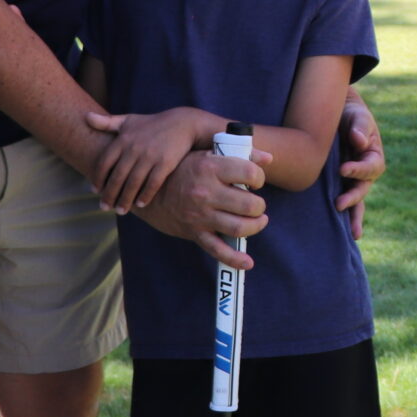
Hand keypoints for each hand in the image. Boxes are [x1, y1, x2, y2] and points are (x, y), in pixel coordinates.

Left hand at [83, 108, 200, 214]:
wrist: (183, 123)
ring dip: (125, 199)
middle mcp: (134, 149)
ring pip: (133, 183)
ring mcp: (150, 156)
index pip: (104, 163)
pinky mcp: (165, 163)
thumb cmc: (152, 124)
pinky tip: (140, 204)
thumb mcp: (129, 120)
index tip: (95, 191)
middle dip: (109, 195)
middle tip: (105, 207)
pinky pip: (152, 184)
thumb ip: (107, 122)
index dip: (98, 179)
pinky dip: (145, 195)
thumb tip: (85, 116)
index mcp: (123, 140)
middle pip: (117, 177)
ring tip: (121, 211)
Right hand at [137, 147, 270, 268]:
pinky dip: (235, 259)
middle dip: (260, 206)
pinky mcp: (195, 233)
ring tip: (258, 221)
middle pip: (249, 204)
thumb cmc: (183, 169)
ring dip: (255, 226)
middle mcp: (206, 192)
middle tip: (257, 204)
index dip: (259, 177)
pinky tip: (247, 262)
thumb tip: (269, 158)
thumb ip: (237, 154)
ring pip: (239, 227)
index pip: (249, 173)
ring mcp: (200, 215)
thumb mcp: (205, 154)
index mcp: (210, 167)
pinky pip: (218, 250)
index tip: (255, 180)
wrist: (148, 192)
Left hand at [335, 94, 384, 236]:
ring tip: (354, 234)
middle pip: (363, 188)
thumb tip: (359, 140)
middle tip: (339, 204)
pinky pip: (342, 198)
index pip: (370, 167)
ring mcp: (353, 179)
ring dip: (354, 216)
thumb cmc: (351, 114)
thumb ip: (359, 126)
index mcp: (374, 155)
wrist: (337, 114)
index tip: (343, 169)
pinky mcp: (340, 183)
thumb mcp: (358, 116)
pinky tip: (343, 232)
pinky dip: (345, 213)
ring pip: (356, 200)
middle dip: (353, 198)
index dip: (358, 169)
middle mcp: (366, 171)